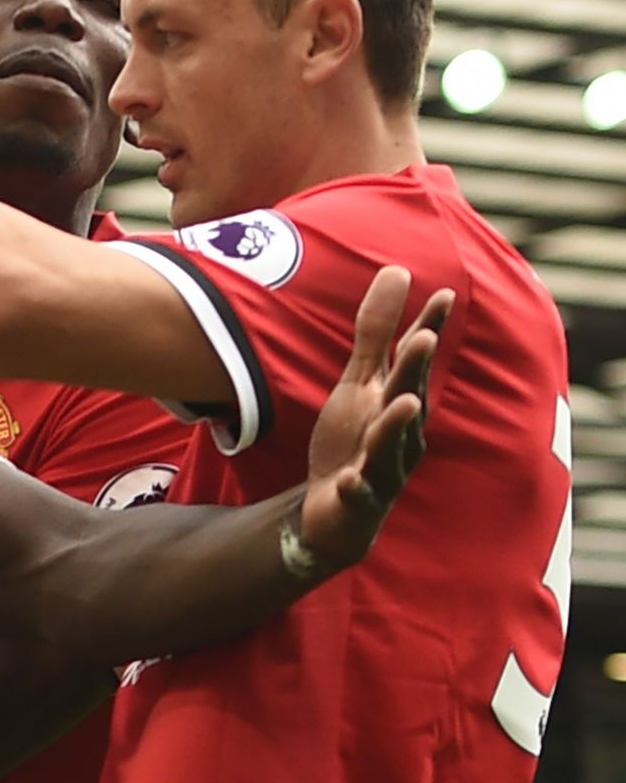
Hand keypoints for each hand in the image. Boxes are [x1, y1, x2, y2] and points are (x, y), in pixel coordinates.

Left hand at [300, 266, 451, 572]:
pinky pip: (357, 495)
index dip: (429, 329)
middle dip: (416, 369)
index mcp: (400, 403)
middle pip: (408, 397)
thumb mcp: (360, 383)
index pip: (415, 362)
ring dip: (395, 425)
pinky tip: (347, 480)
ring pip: (390, 446)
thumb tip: (398, 270)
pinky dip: (354, 487)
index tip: (446, 294)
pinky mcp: (357, 502)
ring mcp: (381, 470)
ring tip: (402, 400)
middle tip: (425, 337)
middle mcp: (400, 435)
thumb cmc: (356, 442)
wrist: (337, 513)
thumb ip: (376, 332)